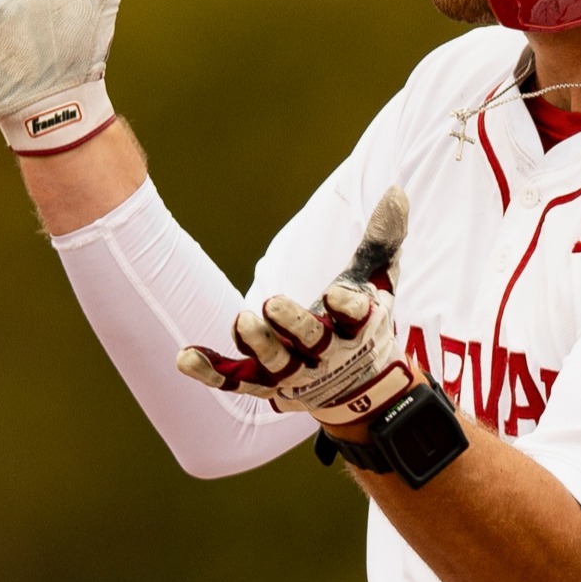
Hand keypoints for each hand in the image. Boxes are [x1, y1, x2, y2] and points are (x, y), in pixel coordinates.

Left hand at [177, 187, 416, 425]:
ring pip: (273, 364)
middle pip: (309, 343)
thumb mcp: (377, 282)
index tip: (337, 295)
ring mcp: (294, 373)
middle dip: (291, 326)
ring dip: (256, 344)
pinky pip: (235, 382)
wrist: (361, 388)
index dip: (348, 307)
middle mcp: (326, 355)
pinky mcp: (265, 384)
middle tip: (270, 305)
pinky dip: (211, 373)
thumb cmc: (364, 324)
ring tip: (240, 321)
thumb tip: (395, 192)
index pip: (356, 316)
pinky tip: (185, 357)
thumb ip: (381, 241)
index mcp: (357, 328)